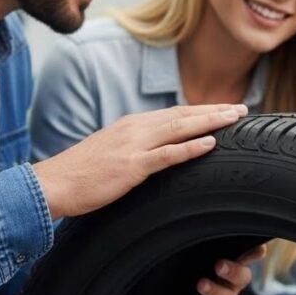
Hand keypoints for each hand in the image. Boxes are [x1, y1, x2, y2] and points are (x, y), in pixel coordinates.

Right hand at [32, 104, 246, 218]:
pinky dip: (191, 147)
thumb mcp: (112, 153)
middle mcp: (135, 129)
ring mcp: (134, 146)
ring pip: (181, 128)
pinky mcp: (131, 166)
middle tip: (243, 110)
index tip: (225, 109)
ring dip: (211, 121)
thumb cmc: (80, 174)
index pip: (175, 114)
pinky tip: (211, 143)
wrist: (52, 184)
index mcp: (132, 125)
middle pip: (184, 115)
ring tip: (236, 118)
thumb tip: (157, 150)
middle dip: (215, 111)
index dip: (202, 111)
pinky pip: (167, 154)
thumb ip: (136, 148)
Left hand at [189, 244, 268, 294]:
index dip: (255, 253)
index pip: (249, 256)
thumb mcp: (203, 256)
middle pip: (241, 278)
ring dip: (214, 291)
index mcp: (233, 266)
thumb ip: (213, 244)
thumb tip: (228, 227)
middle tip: (220, 265)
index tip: (258, 249)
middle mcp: (231, 285)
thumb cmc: (195, 270)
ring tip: (201, 284)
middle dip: (233, 271)